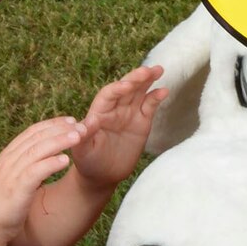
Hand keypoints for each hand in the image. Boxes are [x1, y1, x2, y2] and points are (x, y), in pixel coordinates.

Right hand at [0, 117, 86, 242]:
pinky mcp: (17, 188)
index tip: (70, 120)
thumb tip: (42, 158)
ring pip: (38, 150)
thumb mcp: (11, 179)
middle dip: (60, 129)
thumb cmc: (1, 206)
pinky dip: (51, 164)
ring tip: (78, 137)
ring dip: (59, 141)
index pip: (32, 132)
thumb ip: (23, 166)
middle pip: (37, 137)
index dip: (52, 124)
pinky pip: (36, 171)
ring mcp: (11, 173)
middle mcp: (9, 160)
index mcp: (7, 156)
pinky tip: (66, 161)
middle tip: (81, 125)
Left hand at [69, 65, 166, 190]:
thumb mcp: (82, 150)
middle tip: (148, 69)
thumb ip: (84, 135)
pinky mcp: (142, 122)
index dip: (118, 89)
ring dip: (148, 80)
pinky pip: (150, 106)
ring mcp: (129, 114)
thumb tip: (88, 121)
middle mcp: (114, 109)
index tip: (127, 85)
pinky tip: (164, 91)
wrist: (103, 175)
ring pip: (139, 92)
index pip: (108, 95)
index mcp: (99, 112)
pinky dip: (156, 97)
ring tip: (159, 70)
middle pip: (126, 88)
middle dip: (136, 78)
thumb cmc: (88, 161)